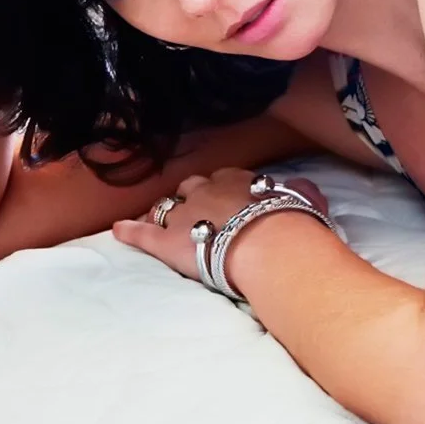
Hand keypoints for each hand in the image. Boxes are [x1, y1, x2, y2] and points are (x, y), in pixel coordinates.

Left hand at [114, 167, 329, 297]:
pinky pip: (141, 233)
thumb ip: (298, 191)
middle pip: (191, 187)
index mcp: (239, 180)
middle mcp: (208, 191)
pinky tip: (119, 230)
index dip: (221, 190)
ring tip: (161, 221)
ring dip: (163, 213)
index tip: (225, 199)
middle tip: (195, 211)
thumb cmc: (292, 223)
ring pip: (166, 208)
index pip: (223, 178)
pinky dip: (129, 231)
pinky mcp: (164, 242)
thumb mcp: (305, 199)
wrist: (270, 244)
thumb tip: (299, 190)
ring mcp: (184, 215)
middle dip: (190, 197)